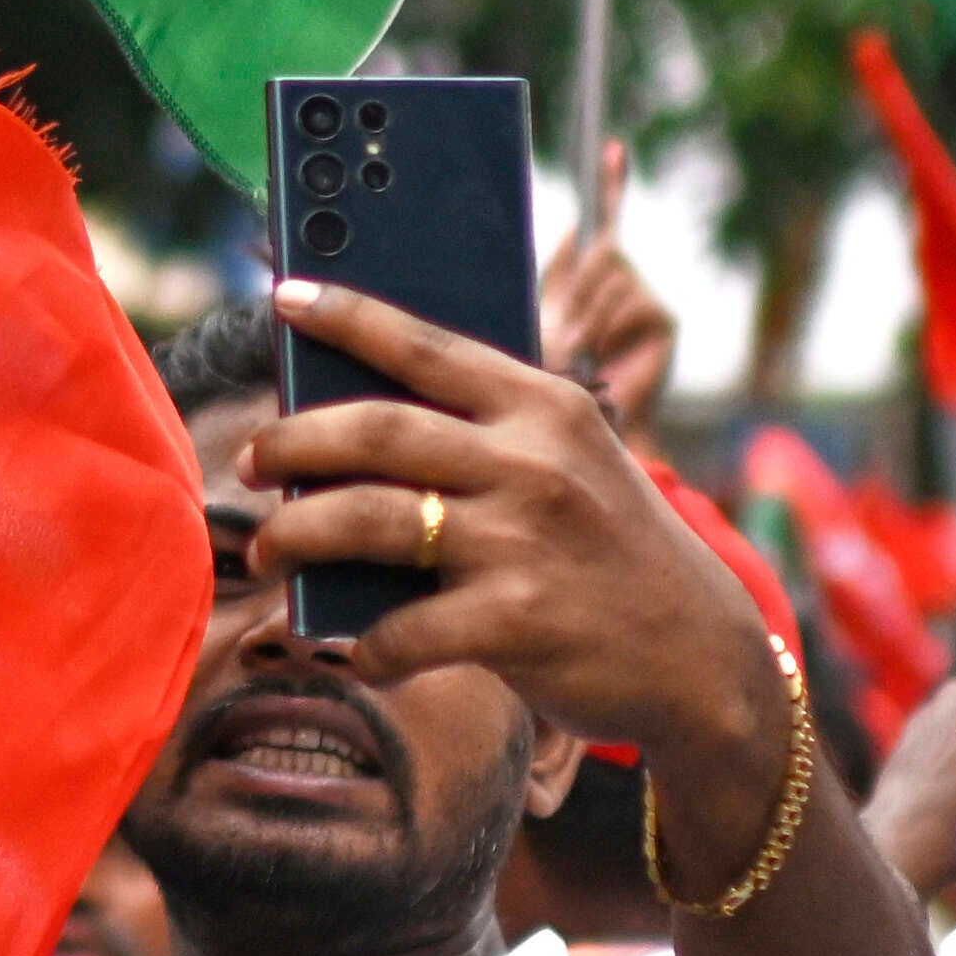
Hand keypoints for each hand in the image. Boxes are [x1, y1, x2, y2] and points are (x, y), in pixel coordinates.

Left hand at [243, 273, 790, 771]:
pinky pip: (402, 628)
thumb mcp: (575, 466)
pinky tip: (356, 645)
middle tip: (249, 461)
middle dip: (292, 441)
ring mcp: (525, 542)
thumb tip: (354, 432)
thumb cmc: (613, 555)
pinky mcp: (519, 623)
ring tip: (271, 549)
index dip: (346, 316)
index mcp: (546, 407)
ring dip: (297, 534)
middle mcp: (534, 463)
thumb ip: (491, 438)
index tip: (283, 296)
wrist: (705, 660)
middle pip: (376, 430)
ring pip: (368, 519)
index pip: (426, 345)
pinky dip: (365, 642)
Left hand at [540, 183, 682, 431]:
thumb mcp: (538, 326)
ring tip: (573, 354)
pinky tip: (604, 357)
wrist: (587, 435)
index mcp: (585, 277)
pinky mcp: (663, 318)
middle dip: (573, 287)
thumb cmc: (550, 386)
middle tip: (556, 331)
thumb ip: (552, 285)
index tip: (611, 149)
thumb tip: (573, 234)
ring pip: (609, 275)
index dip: (610, 184)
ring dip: (584, 318)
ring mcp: (642, 296)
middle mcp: (619, 279)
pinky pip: (629, 301)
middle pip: (598, 250)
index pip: (601, 221)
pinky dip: (606, 328)